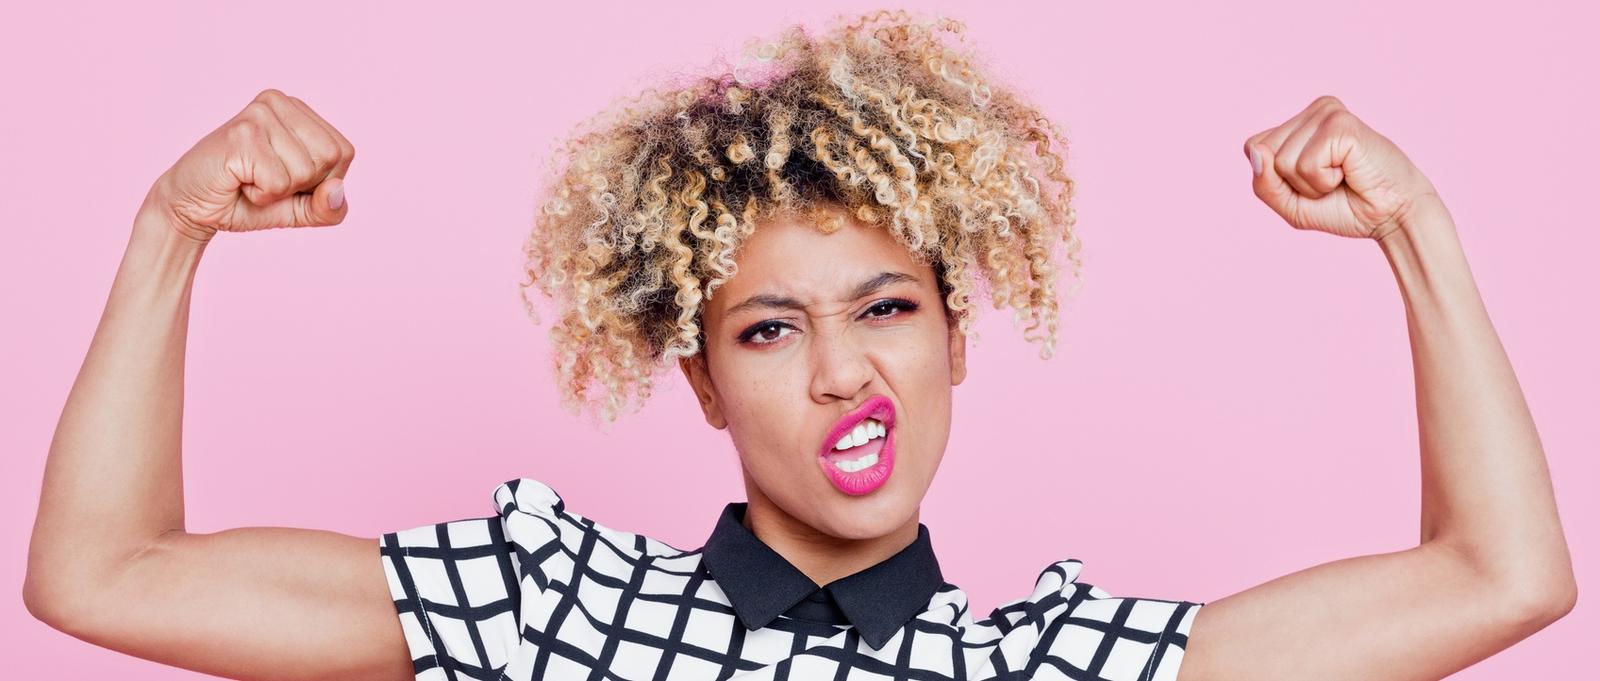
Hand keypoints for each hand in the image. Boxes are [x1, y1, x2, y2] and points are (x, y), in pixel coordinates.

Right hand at [141, 89, 355, 243]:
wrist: (193, 208)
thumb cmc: (248, 201)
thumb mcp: (301, 209)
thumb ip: (329, 208)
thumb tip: (336, 190)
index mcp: (299, 110)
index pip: (344, 152)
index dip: (322, 180)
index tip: (286, 178)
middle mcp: (279, 102)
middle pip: (330, 158)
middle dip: (301, 185)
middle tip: (264, 179)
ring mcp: (259, 114)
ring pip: (304, 171)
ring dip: (277, 191)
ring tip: (249, 179)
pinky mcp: (242, 134)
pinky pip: (278, 182)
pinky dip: (261, 195)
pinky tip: (237, 181)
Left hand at [1244, 96, 1437, 240]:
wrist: (1392, 215)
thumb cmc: (1344, 207)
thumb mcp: (1290, 204)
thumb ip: (1263, 183)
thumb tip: (1256, 152)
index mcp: (1299, 122)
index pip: (1253, 147)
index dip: (1274, 178)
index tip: (1310, 182)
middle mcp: (1312, 111)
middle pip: (1264, 154)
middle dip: (1292, 183)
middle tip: (1330, 182)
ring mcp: (1327, 113)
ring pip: (1282, 161)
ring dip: (1310, 184)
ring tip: (1341, 177)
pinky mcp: (1341, 124)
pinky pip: (1306, 165)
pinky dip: (1323, 181)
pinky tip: (1349, 172)